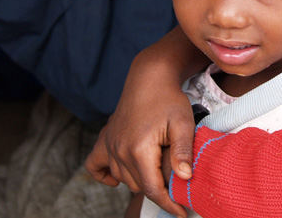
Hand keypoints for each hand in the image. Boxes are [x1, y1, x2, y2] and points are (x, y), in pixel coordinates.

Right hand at [84, 59, 196, 216]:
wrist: (150, 77)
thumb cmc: (169, 99)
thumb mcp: (183, 123)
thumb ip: (183, 151)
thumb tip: (185, 177)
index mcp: (138, 149)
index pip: (152, 188)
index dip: (168, 203)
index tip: (182, 212)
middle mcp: (119, 150)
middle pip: (138, 185)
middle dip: (158, 188)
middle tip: (177, 183)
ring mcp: (109, 145)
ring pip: (123, 178)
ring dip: (140, 179)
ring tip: (159, 170)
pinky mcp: (105, 139)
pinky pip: (96, 166)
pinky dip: (106, 174)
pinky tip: (120, 175)